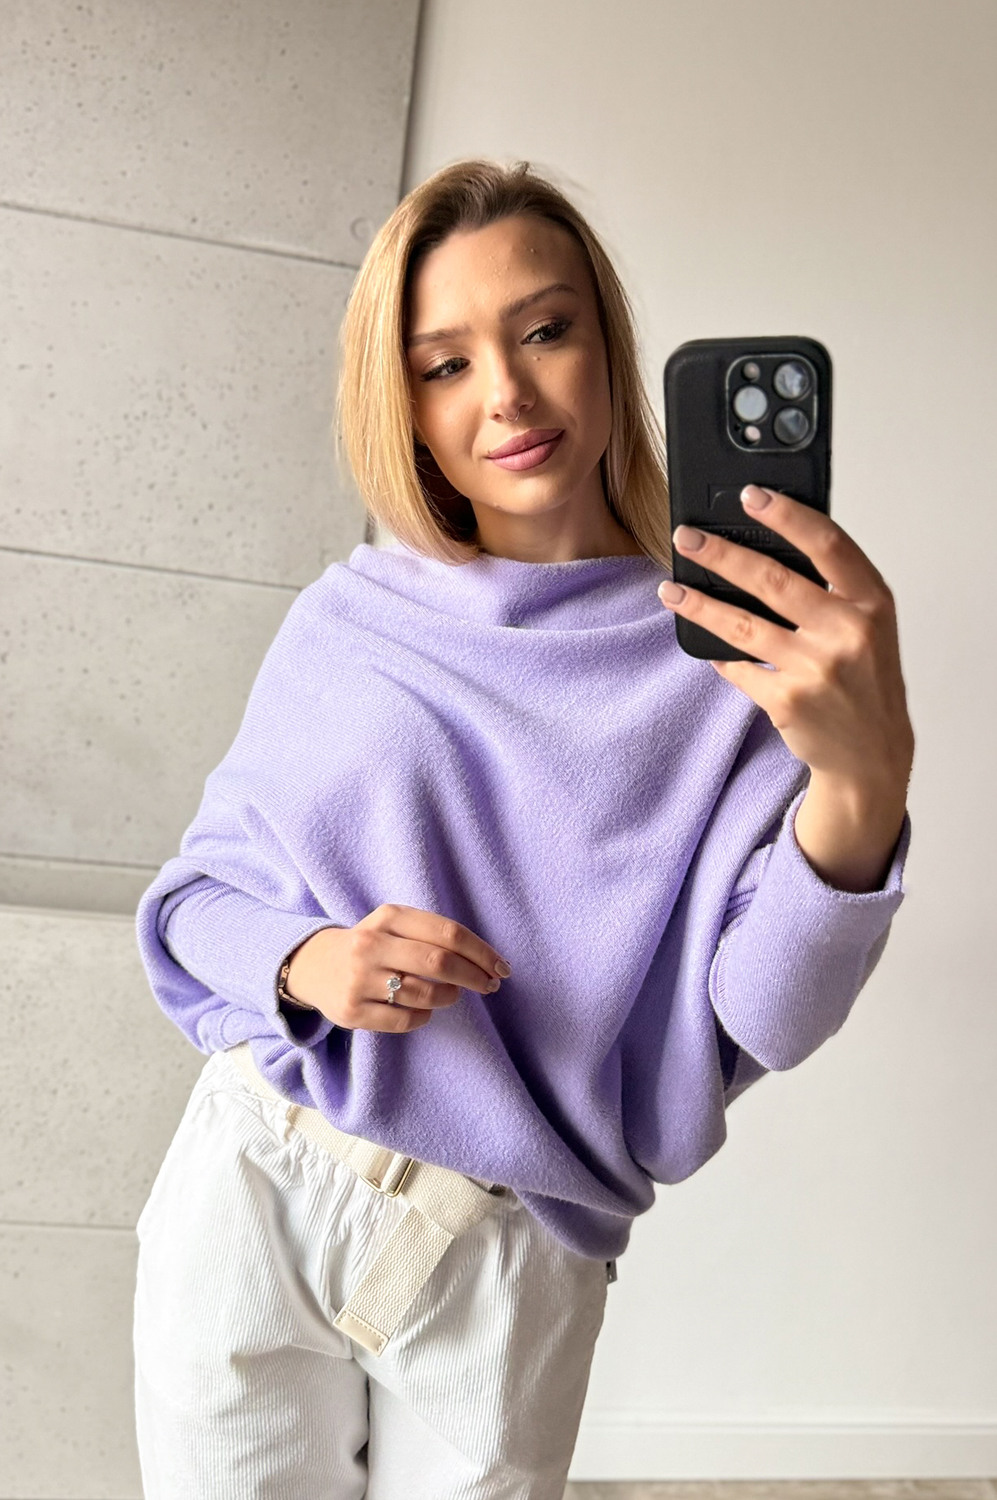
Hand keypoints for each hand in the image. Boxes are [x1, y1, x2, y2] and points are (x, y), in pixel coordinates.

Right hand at [284, 905, 511, 1032]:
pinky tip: (424, 1009)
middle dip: (474, 976)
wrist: (312, 965)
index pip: (447, 932)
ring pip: (424, 994)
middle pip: (439, 961)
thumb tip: (485, 959)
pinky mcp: (352, 1012)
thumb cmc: (371, 945)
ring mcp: (359, 979)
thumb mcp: (393, 925)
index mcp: (388, 917)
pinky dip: (424, 1016)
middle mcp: (371, 944)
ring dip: (449, 997)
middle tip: (490, 985)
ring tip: (453, 995)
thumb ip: (432, 934)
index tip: (501, 967)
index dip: (481, 952)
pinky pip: (404, 1020)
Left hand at [659, 484, 914, 793]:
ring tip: (670, 589)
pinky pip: (738, 667)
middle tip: (686, 537)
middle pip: (773, 580)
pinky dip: (719, 654)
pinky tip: (705, 642)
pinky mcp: (787, 701)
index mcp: (872, 603)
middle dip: (721, 555)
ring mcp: (817, 669)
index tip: (750, 495)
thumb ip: (834, 590)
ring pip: (742, 625)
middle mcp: (847, 633)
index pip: (827, 544)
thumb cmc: (866, 679)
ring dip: (699, 604)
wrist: (870, 753)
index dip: (787, 515)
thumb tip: (766, 544)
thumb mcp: (869, 626)